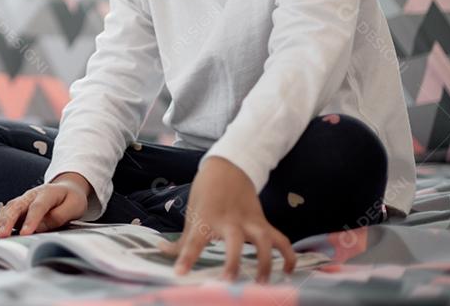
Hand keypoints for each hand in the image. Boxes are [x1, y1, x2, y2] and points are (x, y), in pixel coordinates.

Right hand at [0, 172, 90, 238]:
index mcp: (48, 193)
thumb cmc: (71, 198)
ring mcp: (24, 199)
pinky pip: (6, 212)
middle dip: (8, 221)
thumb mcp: (74, 207)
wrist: (67, 188)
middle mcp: (32, 195)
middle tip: (2, 235)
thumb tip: (40, 228)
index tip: (25, 233)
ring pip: (9, 209)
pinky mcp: (19, 206)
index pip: (38, 207)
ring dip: (0, 222)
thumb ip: (58, 217)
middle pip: (17, 206)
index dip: (31, 220)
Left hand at [158, 156, 296, 282]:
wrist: (228, 168)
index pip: (193, 241)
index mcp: (205, 219)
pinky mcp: (263, 222)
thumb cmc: (206, 193)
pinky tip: (288, 272)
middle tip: (229, 281)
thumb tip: (162, 252)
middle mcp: (228, 221)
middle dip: (233, 261)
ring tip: (261, 282)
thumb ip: (182, 239)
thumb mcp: (192, 213)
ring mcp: (249, 221)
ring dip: (265, 261)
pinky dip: (287, 255)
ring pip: (263, 240)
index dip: (186, 257)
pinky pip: (281, 239)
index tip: (180, 273)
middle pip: (234, 241)